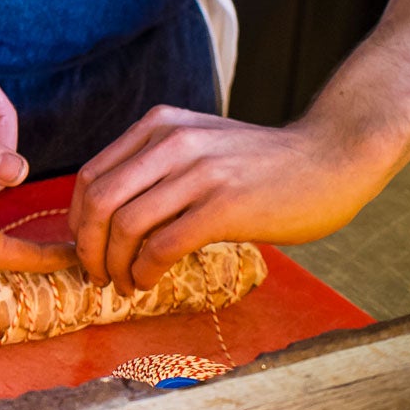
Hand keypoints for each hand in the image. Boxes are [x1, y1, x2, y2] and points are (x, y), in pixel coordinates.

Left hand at [71, 104, 399, 293]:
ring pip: (125, 225)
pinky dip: (145, 270)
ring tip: (124, 284)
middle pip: (98, 201)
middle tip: (96, 275)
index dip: (78, 219)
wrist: (331, 158)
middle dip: (88, 247)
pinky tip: (149, 281)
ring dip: (115, 265)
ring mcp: (198, 173)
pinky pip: (163, 245)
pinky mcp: (224, 207)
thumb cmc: (263, 162)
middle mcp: (171, 142)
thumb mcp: (199, 143)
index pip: (90, 174)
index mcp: (158, 126)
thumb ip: (157, 164)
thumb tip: (111, 213)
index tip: (84, 247)